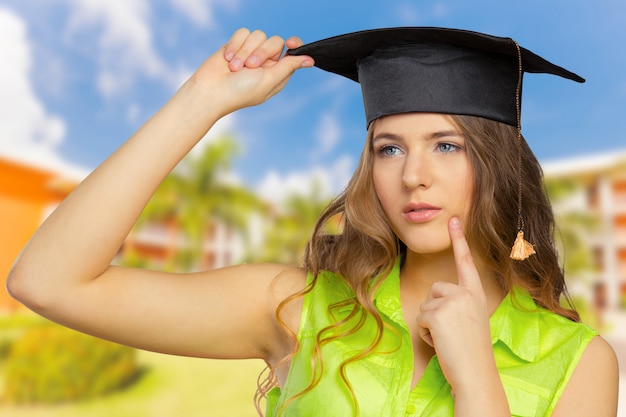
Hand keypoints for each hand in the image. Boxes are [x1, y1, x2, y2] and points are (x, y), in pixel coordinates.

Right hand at [188, 28, 313, 117]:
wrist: (210, 90)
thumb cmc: (240, 92)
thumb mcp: (269, 81)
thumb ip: (289, 67)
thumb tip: (310, 60)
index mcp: (277, 72)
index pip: (292, 51)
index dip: (293, 44)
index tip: (289, 43)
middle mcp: (266, 62)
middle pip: (275, 41)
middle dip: (262, 52)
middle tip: (250, 67)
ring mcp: (250, 52)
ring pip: (258, 35)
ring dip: (245, 51)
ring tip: (235, 68)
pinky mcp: (236, 44)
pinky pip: (243, 33)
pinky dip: (235, 45)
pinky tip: (227, 59)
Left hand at [416, 217, 493, 390]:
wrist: (475, 373)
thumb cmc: (471, 351)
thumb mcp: (471, 320)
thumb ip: (459, 304)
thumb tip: (439, 299)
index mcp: (476, 294)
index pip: (466, 262)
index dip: (459, 240)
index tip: (454, 219)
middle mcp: (466, 293)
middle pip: (435, 290)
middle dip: (436, 311)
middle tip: (453, 333)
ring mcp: (453, 301)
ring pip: (426, 305)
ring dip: (431, 324)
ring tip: (449, 338)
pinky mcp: (439, 312)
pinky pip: (421, 319)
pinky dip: (426, 334)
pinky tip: (442, 343)